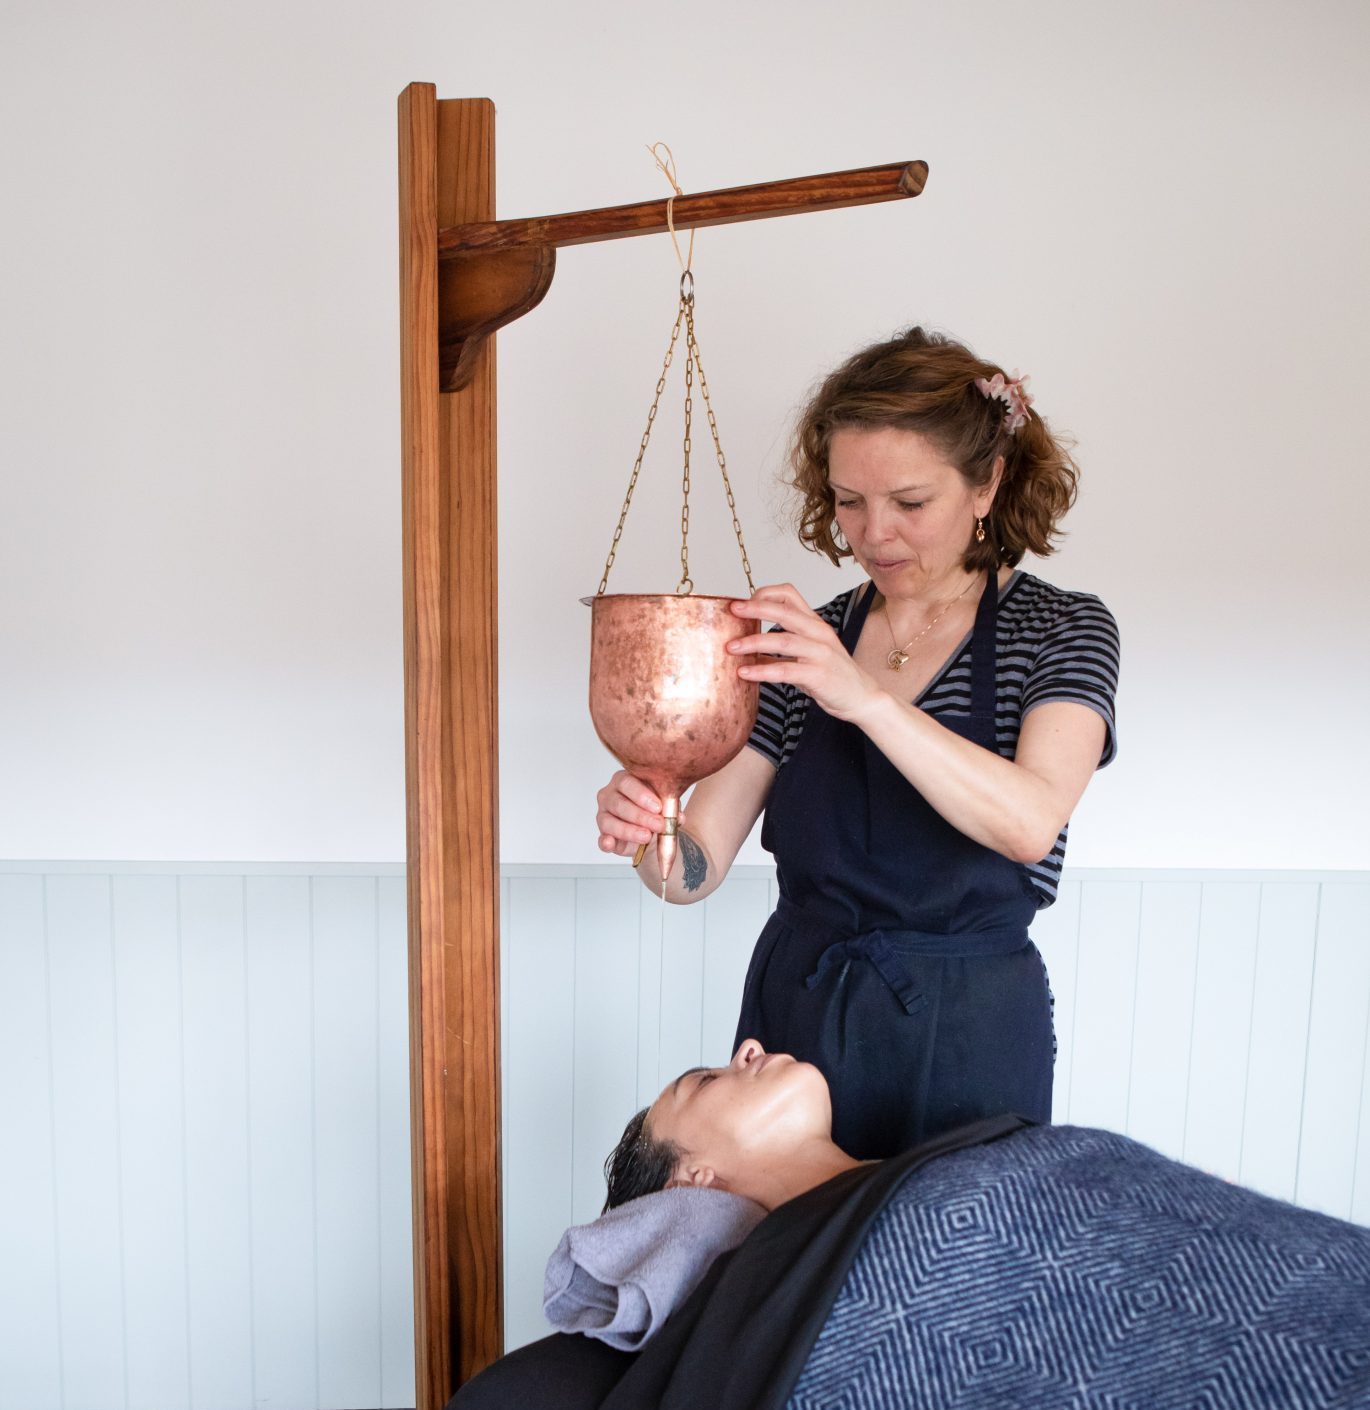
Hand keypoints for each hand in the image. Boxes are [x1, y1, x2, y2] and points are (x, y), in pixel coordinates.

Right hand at [595, 769, 665, 856]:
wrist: (654, 832)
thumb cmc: (656, 810)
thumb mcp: (666, 805)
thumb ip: (670, 808)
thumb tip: (678, 817)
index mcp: (624, 781)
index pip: (627, 783)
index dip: (642, 795)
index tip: (658, 807)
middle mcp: (609, 796)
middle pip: (619, 803)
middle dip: (640, 816)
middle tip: (658, 824)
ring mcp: (603, 816)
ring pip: (609, 822)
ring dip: (629, 830)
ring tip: (647, 837)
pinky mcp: (604, 836)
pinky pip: (602, 840)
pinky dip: (606, 842)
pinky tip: (612, 843)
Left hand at [728, 583, 881, 722]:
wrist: (862, 697)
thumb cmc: (833, 675)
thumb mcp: (807, 655)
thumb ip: (782, 648)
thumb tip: (748, 647)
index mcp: (814, 624)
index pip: (789, 595)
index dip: (764, 594)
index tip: (743, 603)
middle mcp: (818, 633)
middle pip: (785, 611)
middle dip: (756, 608)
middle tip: (732, 610)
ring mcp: (821, 653)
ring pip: (783, 639)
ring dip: (754, 641)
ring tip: (731, 647)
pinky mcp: (819, 675)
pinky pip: (785, 670)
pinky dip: (762, 671)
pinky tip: (744, 673)